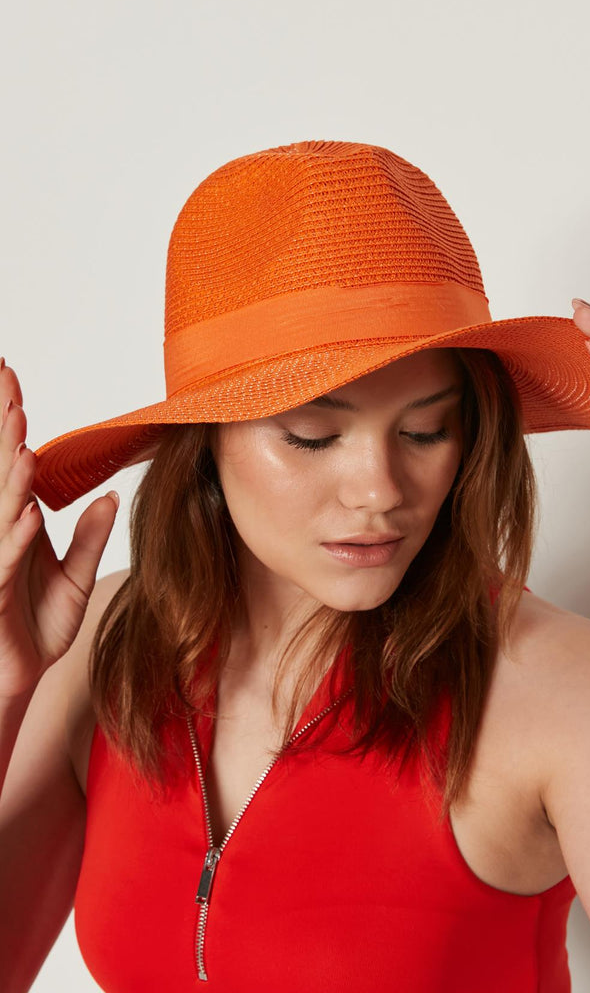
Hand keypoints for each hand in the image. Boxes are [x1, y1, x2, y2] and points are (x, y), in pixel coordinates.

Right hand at [0, 361, 119, 698]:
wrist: (16, 681)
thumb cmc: (37, 628)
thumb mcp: (75, 578)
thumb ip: (89, 537)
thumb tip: (109, 496)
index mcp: (18, 525)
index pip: (17, 465)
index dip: (13, 424)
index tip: (12, 380)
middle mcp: (2, 534)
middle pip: (3, 472)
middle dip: (3, 427)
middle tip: (4, 379)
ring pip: (1, 509)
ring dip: (11, 474)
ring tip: (23, 438)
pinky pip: (6, 561)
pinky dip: (17, 536)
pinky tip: (28, 511)